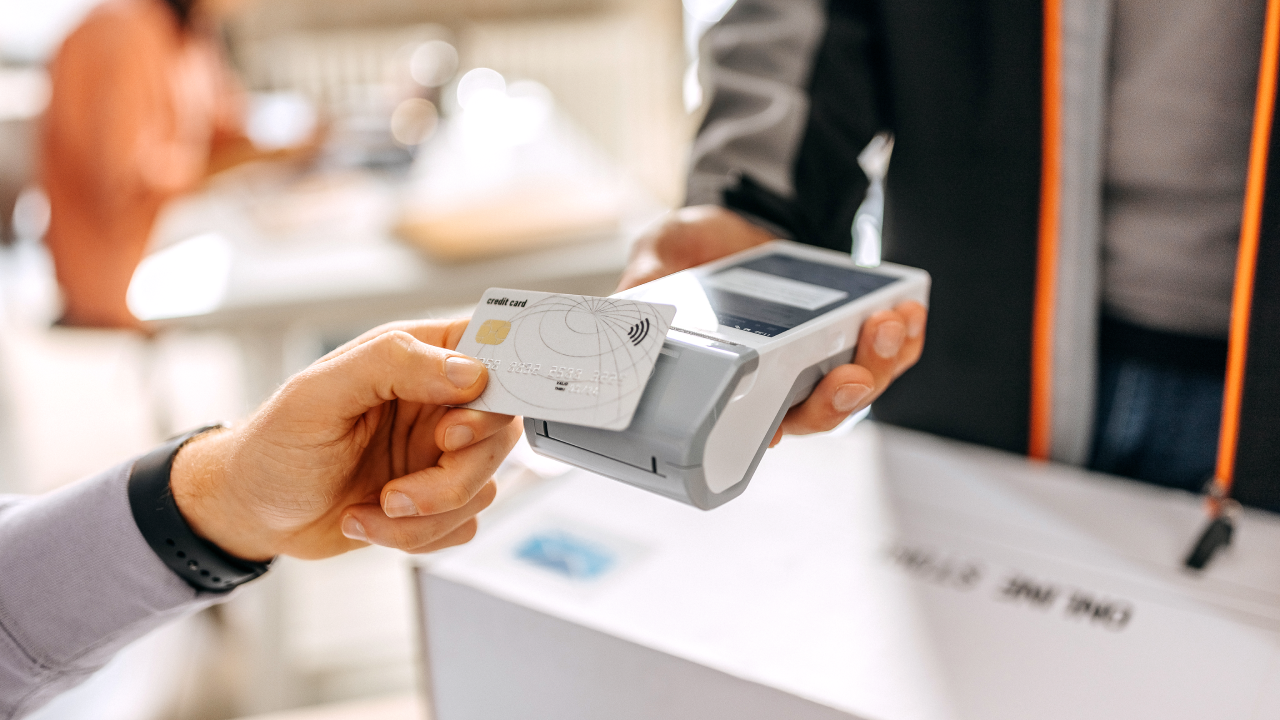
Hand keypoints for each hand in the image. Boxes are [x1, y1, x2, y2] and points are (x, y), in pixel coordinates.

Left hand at [169, 319, 520, 560]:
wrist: (252, 512)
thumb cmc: (275, 444)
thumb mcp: (320, 393)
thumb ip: (393, 364)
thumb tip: (469, 371)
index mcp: (417, 357)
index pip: (494, 351)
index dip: (495, 392)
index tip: (454, 430)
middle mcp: (439, 401)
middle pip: (501, 433)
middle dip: (454, 476)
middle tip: (399, 489)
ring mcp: (441, 453)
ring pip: (484, 486)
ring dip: (426, 514)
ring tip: (369, 509)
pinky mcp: (437, 500)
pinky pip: (464, 524)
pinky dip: (418, 536)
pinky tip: (369, 522)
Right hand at [618, 204, 927, 442]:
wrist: (740, 216)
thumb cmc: (694, 250)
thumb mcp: (661, 254)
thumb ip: (646, 283)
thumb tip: (627, 311)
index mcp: (726, 378)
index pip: (749, 423)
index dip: (769, 430)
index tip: (779, 424)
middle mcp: (775, 381)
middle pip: (816, 413)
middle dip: (838, 398)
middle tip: (847, 374)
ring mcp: (818, 362)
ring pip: (859, 388)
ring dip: (878, 364)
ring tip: (885, 324)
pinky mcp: (852, 336)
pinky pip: (888, 354)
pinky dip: (903, 340)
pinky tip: (908, 311)